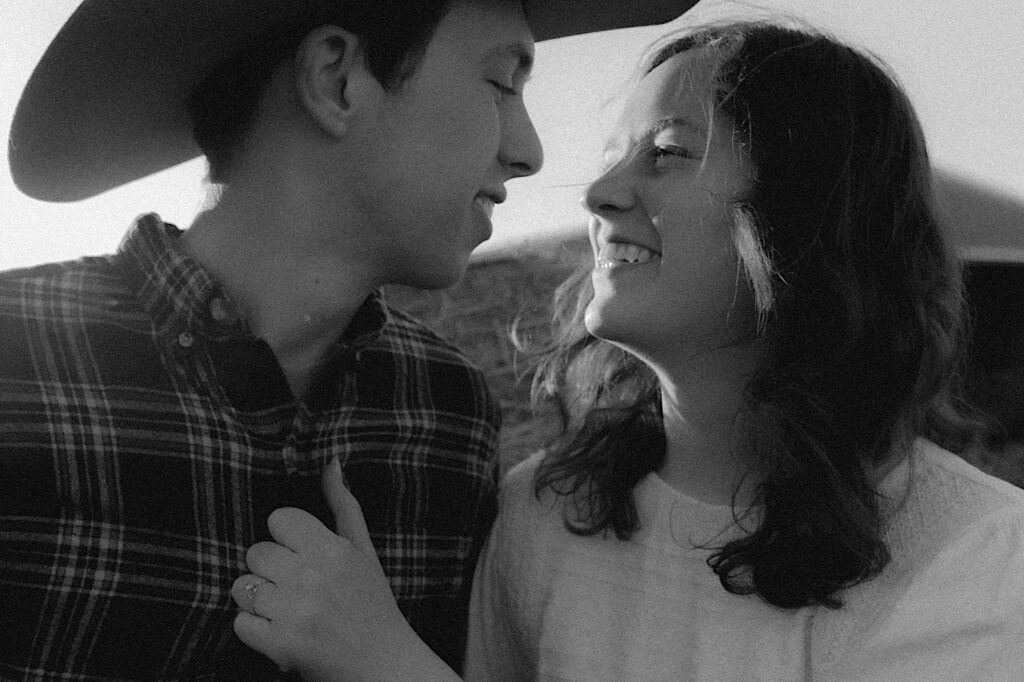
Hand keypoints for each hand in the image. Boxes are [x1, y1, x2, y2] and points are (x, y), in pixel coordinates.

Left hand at [231, 458, 453, 680]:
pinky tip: (279, 632)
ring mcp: (297, 612)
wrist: (386, 667)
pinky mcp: (282, 645)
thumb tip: (331, 462)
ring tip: (286, 611)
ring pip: (242, 587)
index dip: (285, 539)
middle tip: (294, 588)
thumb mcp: (364, 552)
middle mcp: (315, 577)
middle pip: (256, 552)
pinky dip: (254, 631)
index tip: (301, 557)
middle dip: (269, 571)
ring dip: (259, 601)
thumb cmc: (373, 605)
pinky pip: (240, 623)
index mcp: (335, 550)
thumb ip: (343, 506)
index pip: (279, 519)